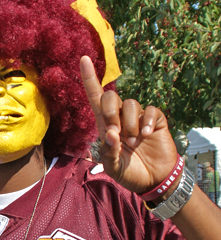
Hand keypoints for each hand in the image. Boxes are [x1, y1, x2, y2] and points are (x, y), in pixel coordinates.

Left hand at [80, 56, 177, 194]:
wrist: (153, 180)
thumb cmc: (129, 173)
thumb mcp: (113, 167)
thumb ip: (109, 152)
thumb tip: (112, 134)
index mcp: (105, 126)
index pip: (95, 98)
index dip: (90, 79)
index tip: (83, 59)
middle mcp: (120, 118)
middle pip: (111, 97)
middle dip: (111, 112)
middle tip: (117, 133)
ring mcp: (137, 118)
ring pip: (131, 104)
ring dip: (130, 124)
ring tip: (134, 142)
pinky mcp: (155, 120)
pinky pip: (149, 110)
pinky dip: (146, 123)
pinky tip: (146, 136)